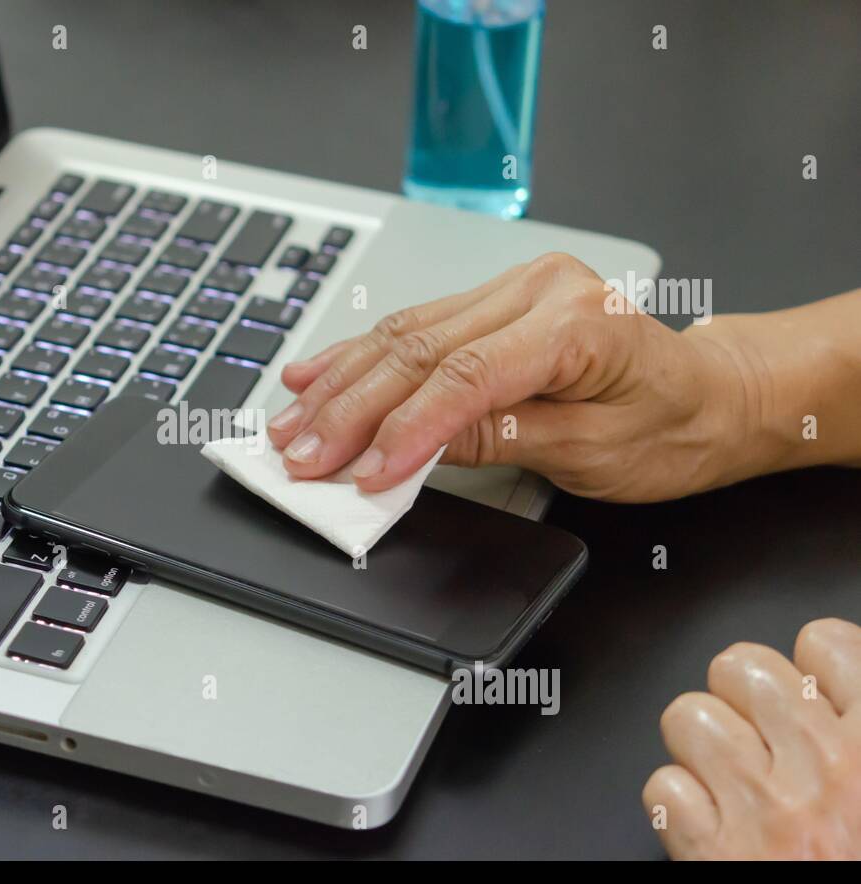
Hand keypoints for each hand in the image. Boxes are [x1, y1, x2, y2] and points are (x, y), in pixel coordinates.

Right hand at [266, 253, 759, 501]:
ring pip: (402, 334)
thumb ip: (500, 438)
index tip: (359, 474)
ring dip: (338, 384)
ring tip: (289, 424)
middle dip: (349, 410)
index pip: (465, 376)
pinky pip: (413, 326)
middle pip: (419, 350)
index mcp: (577, 320)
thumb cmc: (674, 425)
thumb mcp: (593, 451)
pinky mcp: (493, 302)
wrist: (713, 396)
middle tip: (299, 456)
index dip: (402, 429)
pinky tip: (313, 373)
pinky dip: (358, 357)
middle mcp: (538, 289)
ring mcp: (512, 289)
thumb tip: (413, 445)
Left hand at [642, 618, 860, 859]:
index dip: (808, 663)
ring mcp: (763, 810)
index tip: (809, 689)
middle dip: (739, 695)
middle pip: (742, 666)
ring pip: (689, 715)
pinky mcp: (710, 851)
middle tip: (758, 735)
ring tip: (727, 777)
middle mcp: (824, 772)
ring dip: (699, 745)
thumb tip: (841, 691)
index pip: (827, 642)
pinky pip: (662, 786)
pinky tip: (707, 823)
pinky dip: (675, 804)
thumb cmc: (857, 863)